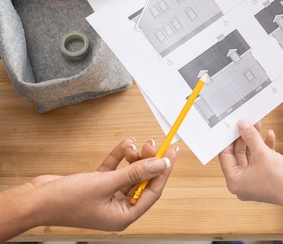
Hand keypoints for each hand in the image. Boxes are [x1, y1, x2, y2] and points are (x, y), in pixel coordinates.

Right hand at [0, 138, 176, 240]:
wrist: (33, 200)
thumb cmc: (64, 201)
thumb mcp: (105, 184)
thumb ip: (135, 173)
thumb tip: (160, 164)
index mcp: (122, 216)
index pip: (152, 191)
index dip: (164, 171)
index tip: (172, 152)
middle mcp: (117, 208)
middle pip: (142, 181)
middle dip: (148, 161)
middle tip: (153, 143)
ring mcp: (107, 196)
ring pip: (129, 173)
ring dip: (133, 157)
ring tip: (135, 144)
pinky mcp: (96, 185)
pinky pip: (114, 169)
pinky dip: (119, 156)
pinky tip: (124, 144)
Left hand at [219, 120, 282, 243]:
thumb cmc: (280, 181)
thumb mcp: (262, 152)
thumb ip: (251, 136)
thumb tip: (243, 126)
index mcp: (234, 181)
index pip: (225, 156)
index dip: (229, 140)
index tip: (233, 128)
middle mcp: (242, 184)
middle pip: (238, 155)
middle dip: (245, 138)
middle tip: (248, 124)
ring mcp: (254, 182)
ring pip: (250, 157)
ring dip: (255, 141)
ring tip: (259, 127)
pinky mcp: (265, 179)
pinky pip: (260, 161)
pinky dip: (264, 149)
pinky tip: (269, 138)